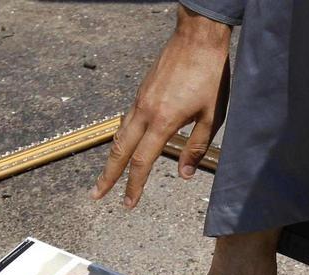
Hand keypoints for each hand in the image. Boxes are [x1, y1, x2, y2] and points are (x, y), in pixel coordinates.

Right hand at [90, 6, 231, 207]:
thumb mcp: (213, 116)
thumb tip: (184, 175)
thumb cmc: (210, 75)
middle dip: (107, 176)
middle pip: (119, 151)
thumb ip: (197, 147)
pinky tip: (123, 148)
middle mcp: (145, 111)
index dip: (134, 186)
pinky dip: (121, 139)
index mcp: (162, 120)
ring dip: (111, 158)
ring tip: (105, 177)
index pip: (142, 162)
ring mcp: (140, 100)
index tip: (128, 203)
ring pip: (119, 135)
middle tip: (96, 196)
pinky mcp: (142, 92)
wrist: (197, 37)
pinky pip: (126, 120)